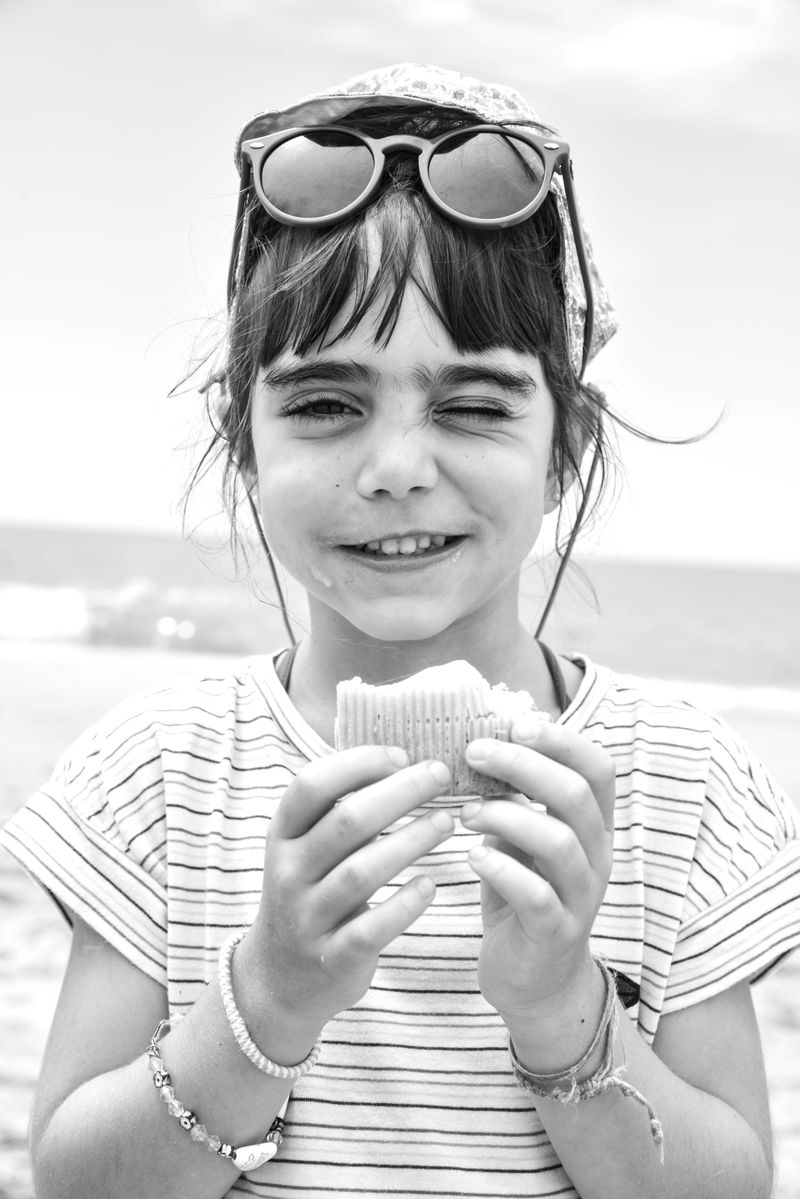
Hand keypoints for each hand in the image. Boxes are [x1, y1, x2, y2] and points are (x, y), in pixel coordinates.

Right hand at [245, 747, 453, 1038]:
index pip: (311, 785)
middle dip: (399, 792)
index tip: (402, 754)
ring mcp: (308, 916)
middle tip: (440, 776)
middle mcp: (290, 872)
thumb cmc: (311, 892)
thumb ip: (340, 811)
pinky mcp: (333, 957)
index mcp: (283, 835)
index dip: (357, 763)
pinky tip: (429, 885)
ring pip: (361, 872)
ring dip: (409, 841)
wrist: (280, 977)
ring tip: (446, 823)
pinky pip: (370, 929)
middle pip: (346, 822)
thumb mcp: (306, 849)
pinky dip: (403, 905)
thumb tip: (401, 761)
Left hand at [461, 719, 614, 1023]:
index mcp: (593, 825)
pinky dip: (502, 869)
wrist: (535, 982)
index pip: (597, 767)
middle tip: (473, 754)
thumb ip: (513, 800)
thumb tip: (480, 745)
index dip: (561, 739)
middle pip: (576, 794)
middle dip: (522, 765)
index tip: (514, 724)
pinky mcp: (557, 932)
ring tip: (465, 812)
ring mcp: (582, 896)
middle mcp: (597, 855)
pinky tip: (473, 857)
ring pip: (559, 840)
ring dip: (507, 815)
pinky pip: (538, 895)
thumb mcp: (520, 839)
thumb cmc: (523, 895)